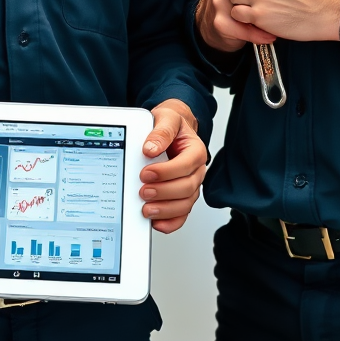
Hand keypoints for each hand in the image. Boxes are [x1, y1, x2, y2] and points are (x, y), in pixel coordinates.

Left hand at [140, 100, 207, 233]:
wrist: (171, 130)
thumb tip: (150, 148)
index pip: (186, 165)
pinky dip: (170, 222)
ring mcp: (190, 186)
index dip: (166, 172)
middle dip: (163, 192)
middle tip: (143, 191)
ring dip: (165, 210)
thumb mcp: (167, 118)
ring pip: (184, 204)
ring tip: (146, 209)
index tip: (146, 172)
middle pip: (186, 188)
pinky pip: (181, 215)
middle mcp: (196, 171)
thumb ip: (161, 132)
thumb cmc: (171, 125)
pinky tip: (156, 222)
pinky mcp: (181, 197)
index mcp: (195, 151)